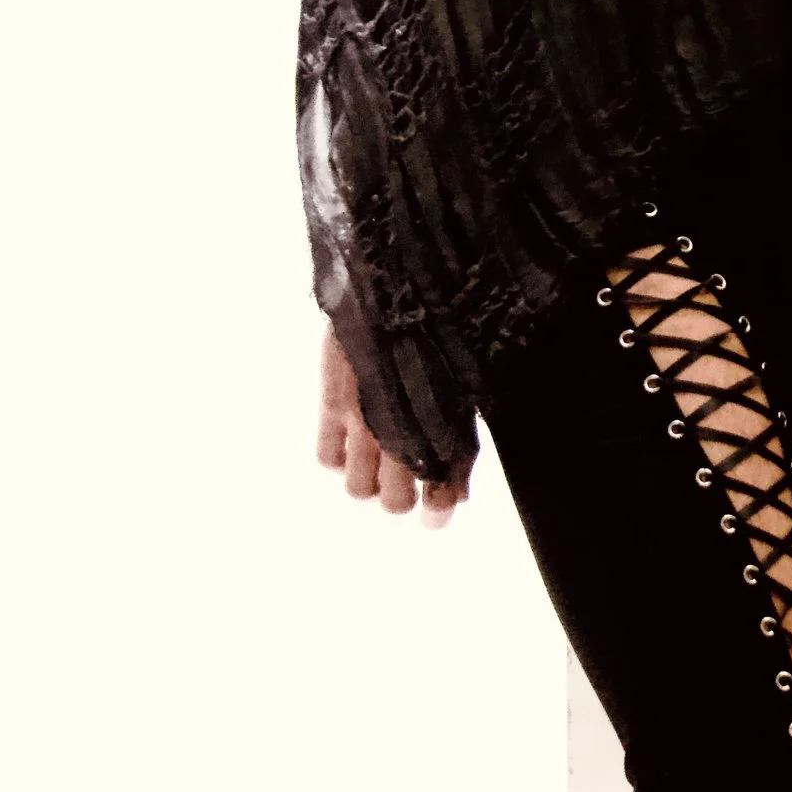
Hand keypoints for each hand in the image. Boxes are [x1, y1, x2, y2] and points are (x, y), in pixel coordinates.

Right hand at [317, 323, 473, 523]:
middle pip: (394, 501)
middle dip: (405, 494)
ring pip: (357, 488)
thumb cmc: (441, 329)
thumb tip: (459, 495)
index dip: (440, 508)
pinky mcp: (332, 400)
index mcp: (441, 424)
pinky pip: (326, 457)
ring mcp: (361, 417)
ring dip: (370, 479)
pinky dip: (339, 457)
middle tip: (410, 475)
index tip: (438, 513)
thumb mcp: (464, 385)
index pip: (439, 490)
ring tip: (380, 456)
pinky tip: (353, 436)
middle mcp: (399, 428)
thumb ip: (462, 441)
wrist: (397, 278)